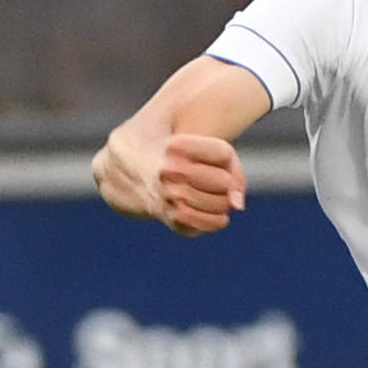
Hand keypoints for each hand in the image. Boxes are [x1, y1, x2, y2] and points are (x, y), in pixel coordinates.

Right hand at [98, 123, 247, 234]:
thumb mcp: (198, 143)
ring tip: (212, 194)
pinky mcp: (168, 217)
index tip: (210, 155)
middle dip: (224, 181)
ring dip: (223, 201)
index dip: (224, 156)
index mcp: (173, 147)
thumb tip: (237, 206)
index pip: (222, 153)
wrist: (130, 166)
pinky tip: (209, 211)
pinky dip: (216, 220)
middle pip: (223, 182)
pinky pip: (207, 224)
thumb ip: (231, 165)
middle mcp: (168, 173)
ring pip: (219, 205)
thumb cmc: (173, 152)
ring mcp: (167, 197)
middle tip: (212, 178)